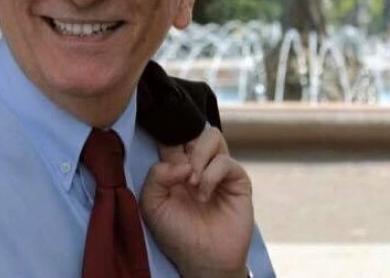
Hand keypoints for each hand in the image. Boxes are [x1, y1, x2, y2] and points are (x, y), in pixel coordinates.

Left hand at [140, 126, 252, 277]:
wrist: (202, 259)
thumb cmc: (176, 234)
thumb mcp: (152, 206)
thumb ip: (156, 176)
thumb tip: (182, 163)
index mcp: (174, 167)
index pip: (172, 136)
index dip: (167, 134)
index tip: (163, 148)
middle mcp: (197, 164)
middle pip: (193, 129)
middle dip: (185, 143)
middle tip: (181, 171)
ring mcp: (218, 170)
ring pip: (212, 136)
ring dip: (199, 156)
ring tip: (192, 182)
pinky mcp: (237, 180)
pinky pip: (226, 161)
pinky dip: (212, 174)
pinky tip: (203, 194)